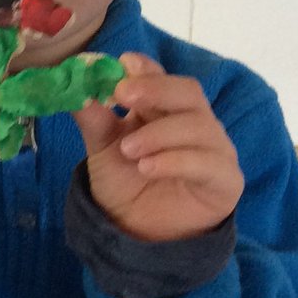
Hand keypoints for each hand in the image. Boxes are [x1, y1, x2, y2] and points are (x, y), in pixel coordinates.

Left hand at [71, 54, 242, 241]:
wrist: (139, 233)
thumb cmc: (126, 184)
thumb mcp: (103, 148)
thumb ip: (92, 118)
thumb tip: (72, 85)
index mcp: (165, 108)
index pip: (163, 77)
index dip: (146, 69)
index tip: (123, 64)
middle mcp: (195, 122)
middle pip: (187, 92)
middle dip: (155, 89)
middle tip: (123, 95)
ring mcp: (215, 149)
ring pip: (197, 126)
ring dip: (159, 133)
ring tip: (128, 150)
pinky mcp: (226, 179)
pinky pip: (206, 162)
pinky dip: (175, 161)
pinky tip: (148, 168)